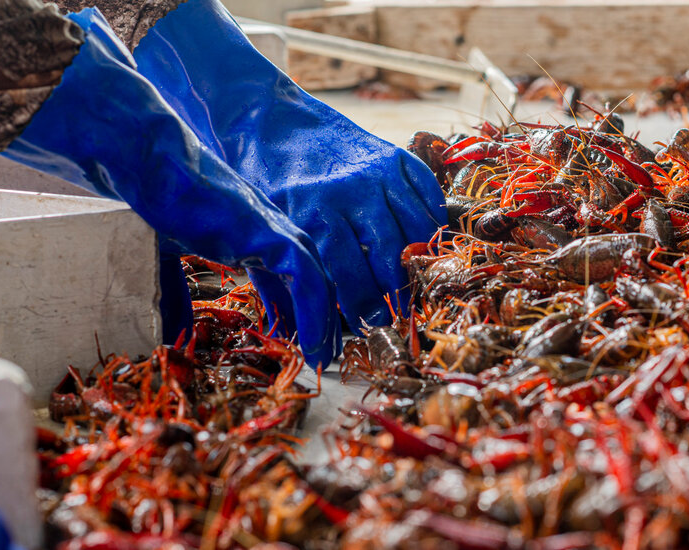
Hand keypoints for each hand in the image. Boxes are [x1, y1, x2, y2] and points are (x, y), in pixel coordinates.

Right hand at [0, 9, 342, 365]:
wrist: (143, 157)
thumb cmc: (148, 198)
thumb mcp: (164, 257)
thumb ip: (174, 293)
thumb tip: (176, 331)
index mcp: (250, 231)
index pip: (288, 275)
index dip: (297, 309)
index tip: (301, 342)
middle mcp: (269, 229)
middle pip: (314, 277)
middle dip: (325, 316)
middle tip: (329, 353)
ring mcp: (273, 228)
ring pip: (322, 279)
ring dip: (328, 320)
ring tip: (328, 356)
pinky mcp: (269, 232)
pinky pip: (308, 278)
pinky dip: (316, 313)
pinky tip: (316, 345)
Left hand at [131, 0, 445, 330]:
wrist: (265, 116)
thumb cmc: (257, 178)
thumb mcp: (263, 227)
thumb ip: (286, 277)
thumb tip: (301, 334)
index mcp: (313, 209)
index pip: (349, 270)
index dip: (364, 304)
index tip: (370, 325)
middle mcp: (352, 189)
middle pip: (390, 253)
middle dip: (397, 291)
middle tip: (398, 314)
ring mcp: (378, 169)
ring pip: (418, 226)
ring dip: (421, 260)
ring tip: (415, 285)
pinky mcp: (394, 155)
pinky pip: (428, 194)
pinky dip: (431, 223)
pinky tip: (424, 244)